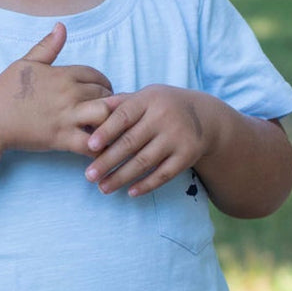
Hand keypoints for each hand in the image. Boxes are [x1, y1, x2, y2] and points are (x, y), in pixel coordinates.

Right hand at [0, 23, 113, 156]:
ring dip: (110, 121)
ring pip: (105, 115)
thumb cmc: (4, 90)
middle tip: (108, 112)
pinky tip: (99, 147)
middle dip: (110, 102)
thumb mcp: (26, 62)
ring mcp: (67, 116)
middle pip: (105, 94)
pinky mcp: (62, 138)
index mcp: (63, 74)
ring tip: (107, 128)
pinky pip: (90, 143)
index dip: (103, 83)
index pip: (96, 75)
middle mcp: (69, 93)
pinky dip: (99, 147)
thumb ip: (47, 46)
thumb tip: (61, 26)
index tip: (102, 92)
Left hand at [85, 86, 214, 195]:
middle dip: (107, 161)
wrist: (203, 116)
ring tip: (103, 187)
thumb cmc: (161, 107)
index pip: (124, 116)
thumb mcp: (144, 97)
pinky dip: (146, 185)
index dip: (106, 131)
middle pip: (131, 142)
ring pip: (145, 161)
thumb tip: (88, 116)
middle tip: (89, 176)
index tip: (90, 146)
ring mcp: (177, 137)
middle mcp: (164, 117)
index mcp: (149, 100)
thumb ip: (119, 104)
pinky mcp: (187, 155)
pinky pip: (164, 174)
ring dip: (121, 177)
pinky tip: (130, 192)